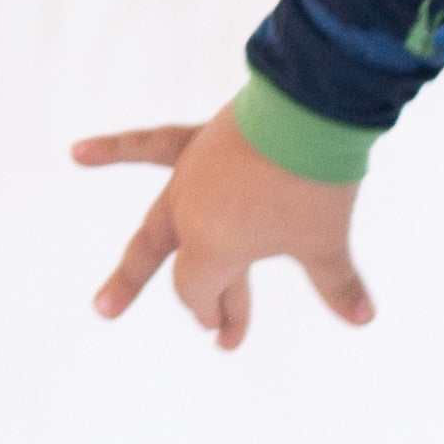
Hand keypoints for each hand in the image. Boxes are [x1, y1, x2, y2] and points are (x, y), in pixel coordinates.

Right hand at [74, 101, 373, 352]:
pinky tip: (78, 153)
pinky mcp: (201, 141)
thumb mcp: (326, 240)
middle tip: (128, 315)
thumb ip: (338, 284)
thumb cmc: (314, 181)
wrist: (310, 109)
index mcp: (213, 246)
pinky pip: (151, 144)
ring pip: (160, 220)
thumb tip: (364, 320)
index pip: (199, 290)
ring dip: (141, 250)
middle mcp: (191, 215)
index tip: (226, 334)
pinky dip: (115, 148)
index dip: (215, 313)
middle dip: (172, 295)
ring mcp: (191, 176)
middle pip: (173, 263)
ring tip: (103, 271)